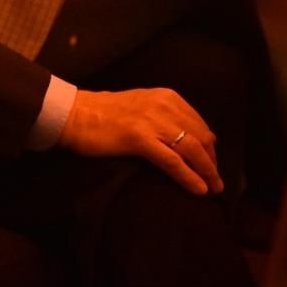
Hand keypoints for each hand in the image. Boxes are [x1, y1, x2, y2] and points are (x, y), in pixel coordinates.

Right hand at [56, 88, 221, 195]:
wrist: (72, 114)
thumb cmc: (103, 112)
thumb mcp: (142, 105)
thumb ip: (165, 116)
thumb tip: (190, 138)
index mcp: (166, 96)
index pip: (200, 125)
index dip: (209, 148)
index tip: (210, 164)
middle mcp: (164, 105)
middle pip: (202, 137)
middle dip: (212, 161)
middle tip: (214, 181)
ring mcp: (152, 121)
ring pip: (192, 149)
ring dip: (207, 172)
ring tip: (213, 189)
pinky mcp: (139, 138)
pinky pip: (173, 161)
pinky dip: (189, 177)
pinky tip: (198, 189)